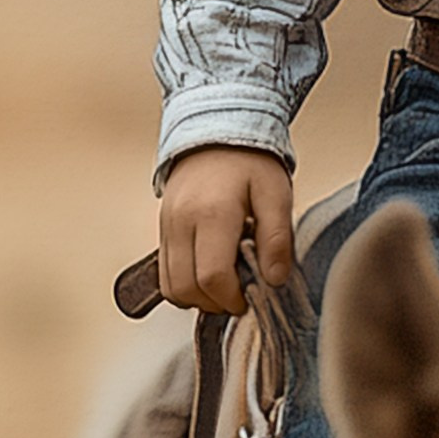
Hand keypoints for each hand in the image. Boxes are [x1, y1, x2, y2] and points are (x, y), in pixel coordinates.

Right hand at [158, 146, 295, 312]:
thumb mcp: (276, 195)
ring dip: (198, 297)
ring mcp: (166, 227)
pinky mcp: (161, 230)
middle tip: (240, 294)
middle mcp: (181, 222)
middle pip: (187, 288)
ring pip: (171, 286)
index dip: (232, 298)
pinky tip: (209, 273)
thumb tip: (274, 279)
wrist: (216, 135)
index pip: (212, 276)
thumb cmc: (249, 164)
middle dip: (215, 303)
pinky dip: (185, 284)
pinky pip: (164, 274)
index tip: (250, 297)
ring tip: (226, 284)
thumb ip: (277, 238)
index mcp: (212, 213)